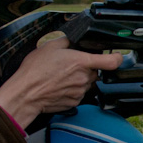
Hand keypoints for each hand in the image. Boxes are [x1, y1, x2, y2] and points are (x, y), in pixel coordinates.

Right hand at [0, 37, 122, 128]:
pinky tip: (59, 86)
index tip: (115, 56)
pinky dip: (72, 89)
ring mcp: (80, 92)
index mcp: (81, 62)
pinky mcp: (74, 102)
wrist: (25, 93)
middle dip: (87, 67)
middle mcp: (84, 78)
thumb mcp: (50, 46)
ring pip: (87, 82)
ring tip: (61, 76)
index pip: (112, 61)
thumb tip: (75, 40)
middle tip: (69, 65)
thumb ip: (68, 41)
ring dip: (79, 78)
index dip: (117, 57)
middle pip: (95, 71)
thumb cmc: (35, 71)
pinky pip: (79, 93)